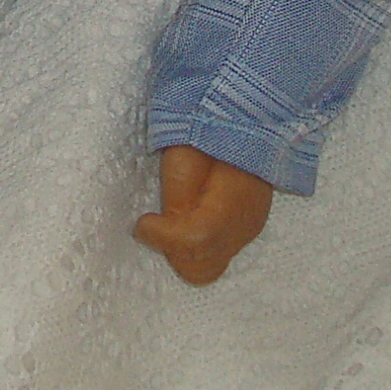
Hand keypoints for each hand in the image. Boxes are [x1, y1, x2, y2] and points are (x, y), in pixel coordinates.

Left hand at [134, 145, 273, 285]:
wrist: (240, 120)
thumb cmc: (208, 133)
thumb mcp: (182, 157)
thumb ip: (177, 196)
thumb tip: (164, 229)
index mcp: (232, 203)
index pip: (195, 242)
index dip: (162, 236)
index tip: (143, 222)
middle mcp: (245, 227)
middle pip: (202, 269)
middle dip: (174, 250)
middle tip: (159, 222)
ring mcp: (247, 231)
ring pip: (209, 267)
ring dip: (185, 250)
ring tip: (173, 218)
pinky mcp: (245, 229)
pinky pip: (216, 253)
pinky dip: (197, 245)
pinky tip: (188, 218)